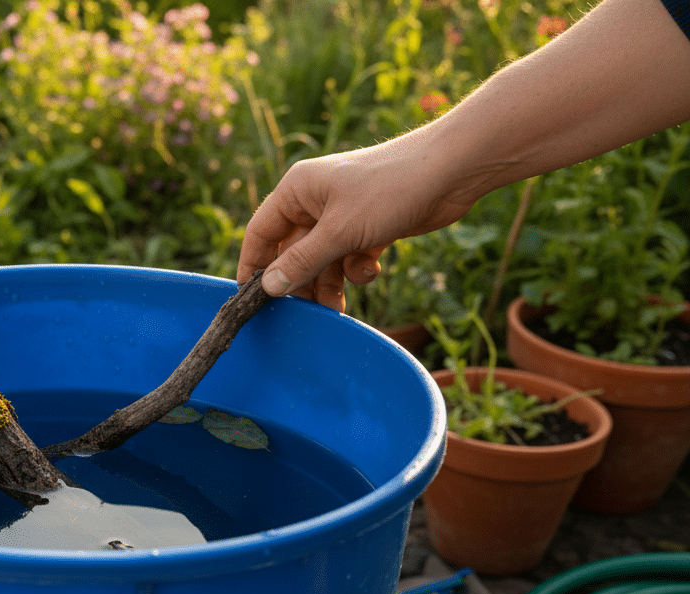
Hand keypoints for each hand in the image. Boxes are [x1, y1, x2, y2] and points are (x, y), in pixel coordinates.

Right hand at [235, 139, 477, 310]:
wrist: (451, 172)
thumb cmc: (390, 189)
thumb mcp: (340, 232)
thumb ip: (302, 262)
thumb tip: (268, 288)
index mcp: (297, 191)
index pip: (261, 232)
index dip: (253, 265)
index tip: (251, 299)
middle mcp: (315, 202)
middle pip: (293, 252)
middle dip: (300, 281)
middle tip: (304, 313)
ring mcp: (343, 215)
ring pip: (323, 260)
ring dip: (330, 282)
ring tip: (337, 308)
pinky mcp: (368, 226)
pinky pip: (349, 256)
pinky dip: (357, 268)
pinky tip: (372, 268)